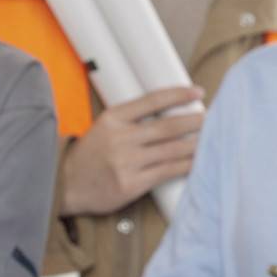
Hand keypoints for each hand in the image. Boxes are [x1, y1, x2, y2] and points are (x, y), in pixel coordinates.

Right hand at [60, 86, 203, 215]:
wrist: (65, 183)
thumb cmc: (91, 154)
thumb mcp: (105, 126)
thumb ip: (132, 118)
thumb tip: (170, 110)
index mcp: (113, 118)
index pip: (152, 100)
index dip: (178, 94)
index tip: (197, 91)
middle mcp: (120, 139)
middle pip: (167, 127)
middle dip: (193, 121)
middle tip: (210, 118)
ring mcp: (126, 163)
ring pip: (171, 150)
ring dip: (195, 144)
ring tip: (210, 138)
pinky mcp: (131, 185)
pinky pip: (166, 172)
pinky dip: (186, 166)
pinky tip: (197, 161)